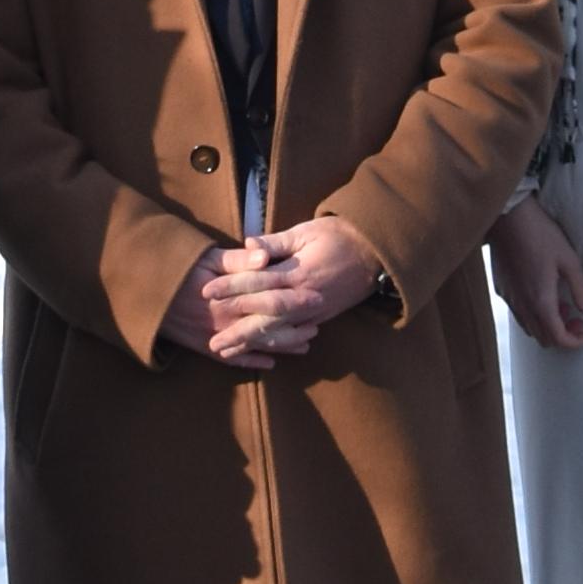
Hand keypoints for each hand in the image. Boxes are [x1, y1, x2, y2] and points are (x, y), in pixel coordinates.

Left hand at [164, 215, 380, 364]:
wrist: (375, 253)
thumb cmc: (338, 236)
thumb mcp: (306, 231)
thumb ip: (276, 241)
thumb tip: (247, 244)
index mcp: (299, 272)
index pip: (258, 282)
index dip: (231, 287)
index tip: (207, 292)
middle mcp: (305, 297)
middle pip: (265, 315)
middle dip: (237, 328)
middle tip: (212, 340)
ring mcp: (314, 312)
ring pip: (279, 331)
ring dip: (251, 343)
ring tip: (226, 352)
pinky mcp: (320, 318)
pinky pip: (294, 336)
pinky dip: (274, 346)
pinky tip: (257, 353)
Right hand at [490, 201, 582, 351]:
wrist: (509, 216)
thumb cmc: (541, 235)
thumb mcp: (569, 261)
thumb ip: (581, 291)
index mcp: (541, 301)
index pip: (558, 338)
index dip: (576, 342)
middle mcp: (522, 305)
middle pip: (543, 338)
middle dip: (563, 334)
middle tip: (578, 319)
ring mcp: (509, 298)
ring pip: (530, 327)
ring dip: (548, 324)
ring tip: (562, 305)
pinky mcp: (501, 288)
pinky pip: (519, 313)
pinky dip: (534, 314)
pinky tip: (543, 293)